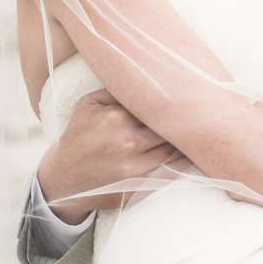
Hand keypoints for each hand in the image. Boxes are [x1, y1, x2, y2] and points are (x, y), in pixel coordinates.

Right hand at [36, 88, 181, 221]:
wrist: (64, 178)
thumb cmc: (78, 136)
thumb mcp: (88, 105)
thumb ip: (115, 89)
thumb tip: (146, 77)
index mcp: (116, 117)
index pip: (156, 105)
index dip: (172, 102)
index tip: (186, 96)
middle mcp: (127, 142)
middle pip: (169, 128)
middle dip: (182, 121)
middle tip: (198, 114)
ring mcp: (134, 166)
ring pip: (173, 150)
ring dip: (185, 142)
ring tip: (195, 133)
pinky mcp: (138, 186)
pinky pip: (168, 172)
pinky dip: (180, 163)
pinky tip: (189, 155)